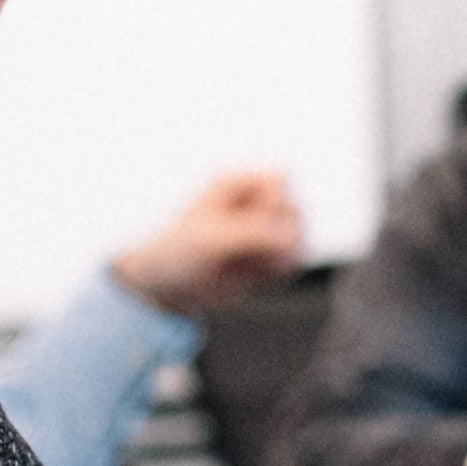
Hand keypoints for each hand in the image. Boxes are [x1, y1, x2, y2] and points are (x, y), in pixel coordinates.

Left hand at [111, 169, 311, 317]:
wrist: (166, 286)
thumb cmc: (176, 252)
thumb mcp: (210, 240)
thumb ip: (252, 234)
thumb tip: (290, 236)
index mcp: (236, 184)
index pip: (281, 179)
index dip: (275, 203)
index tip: (255, 224)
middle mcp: (254, 202)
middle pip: (296, 208)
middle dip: (281, 235)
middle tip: (252, 253)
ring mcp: (264, 229)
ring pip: (300, 236)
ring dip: (282, 256)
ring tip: (251, 267)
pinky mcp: (269, 254)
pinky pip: (295, 259)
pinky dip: (280, 271)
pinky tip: (255, 276)